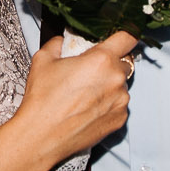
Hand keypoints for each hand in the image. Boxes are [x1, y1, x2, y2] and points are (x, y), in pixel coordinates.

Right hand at [12, 32, 135, 170]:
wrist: (41, 135)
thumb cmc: (43, 100)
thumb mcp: (43, 59)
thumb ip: (57, 44)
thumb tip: (61, 42)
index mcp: (101, 60)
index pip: (128, 37)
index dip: (125, 35)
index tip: (120, 38)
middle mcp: (116, 79)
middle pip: (124, 63)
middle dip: (110, 65)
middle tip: (89, 72)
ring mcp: (120, 101)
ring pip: (121, 86)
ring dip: (109, 86)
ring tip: (85, 95)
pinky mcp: (119, 120)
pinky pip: (119, 105)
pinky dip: (108, 105)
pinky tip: (89, 109)